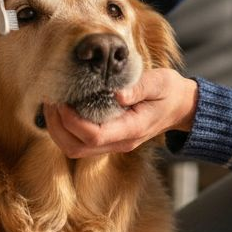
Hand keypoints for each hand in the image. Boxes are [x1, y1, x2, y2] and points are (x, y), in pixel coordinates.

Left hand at [45, 69, 198, 157]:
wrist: (180, 107)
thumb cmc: (169, 92)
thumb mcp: (160, 83)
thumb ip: (139, 88)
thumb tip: (117, 93)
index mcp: (132, 129)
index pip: (93, 135)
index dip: (72, 121)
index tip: (62, 100)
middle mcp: (120, 142)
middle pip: (76, 148)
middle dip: (57, 126)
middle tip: (50, 100)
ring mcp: (113, 143)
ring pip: (74, 148)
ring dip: (57, 129)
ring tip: (52, 104)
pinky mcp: (108, 139)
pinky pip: (79, 142)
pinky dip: (64, 128)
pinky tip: (62, 108)